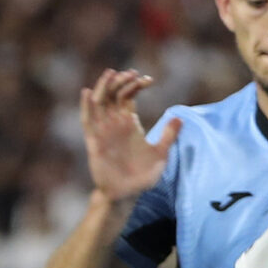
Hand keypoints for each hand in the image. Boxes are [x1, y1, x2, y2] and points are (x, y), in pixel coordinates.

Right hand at [81, 68, 181, 201]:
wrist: (127, 194)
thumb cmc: (143, 175)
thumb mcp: (161, 154)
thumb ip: (168, 136)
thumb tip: (180, 117)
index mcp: (129, 124)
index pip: (129, 97)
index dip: (136, 86)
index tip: (148, 79)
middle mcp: (115, 124)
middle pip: (113, 95)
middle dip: (121, 81)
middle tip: (132, 73)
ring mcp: (104, 131)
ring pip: (99, 103)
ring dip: (104, 87)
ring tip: (111, 73)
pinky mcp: (95, 142)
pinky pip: (88, 121)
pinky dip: (87, 106)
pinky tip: (89, 93)